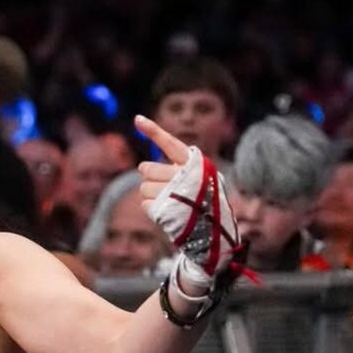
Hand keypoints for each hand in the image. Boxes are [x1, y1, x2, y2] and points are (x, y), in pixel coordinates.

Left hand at [135, 114, 239, 286]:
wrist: (215, 233)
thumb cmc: (204, 203)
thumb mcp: (197, 180)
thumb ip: (175, 170)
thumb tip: (143, 166)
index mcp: (195, 163)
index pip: (170, 143)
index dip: (153, 131)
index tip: (137, 119)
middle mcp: (185, 175)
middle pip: (147, 168)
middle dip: (150, 177)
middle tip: (164, 187)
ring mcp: (175, 192)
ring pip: (143, 187)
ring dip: (150, 195)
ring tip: (168, 202)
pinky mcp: (166, 209)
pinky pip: (144, 203)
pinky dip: (151, 208)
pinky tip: (166, 212)